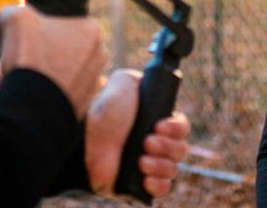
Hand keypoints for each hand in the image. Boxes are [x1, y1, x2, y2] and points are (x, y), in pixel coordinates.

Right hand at [0, 5, 104, 118]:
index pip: (54, 27)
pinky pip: (58, 94)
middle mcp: (99, 55)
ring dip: (36, 76)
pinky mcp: (84, 104)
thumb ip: (13, 10)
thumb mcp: (14, 19)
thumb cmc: (30, 59)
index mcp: (89, 29)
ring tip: (16, 82)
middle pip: (55, 51)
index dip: (31, 35)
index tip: (19, 45)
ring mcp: (93, 81)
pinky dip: (43, 95)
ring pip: (56, 73)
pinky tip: (27, 96)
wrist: (34, 107)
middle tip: (15, 65)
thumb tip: (11, 14)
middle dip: (34, 58)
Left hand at [84, 69, 191, 197]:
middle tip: (147, 142)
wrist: (85, 137)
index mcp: (155, 121)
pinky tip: (145, 176)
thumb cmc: (103, 109)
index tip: (160, 126)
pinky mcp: (137, 184)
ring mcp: (147, 164)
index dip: (176, 128)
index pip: (180, 128)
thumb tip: (148, 81)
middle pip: (181, 149)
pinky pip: (162, 189)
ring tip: (141, 160)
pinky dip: (159, 184)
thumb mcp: (123, 83)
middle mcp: (154, 143)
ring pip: (172, 169)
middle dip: (168, 146)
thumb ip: (139, 78)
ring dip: (161, 165)